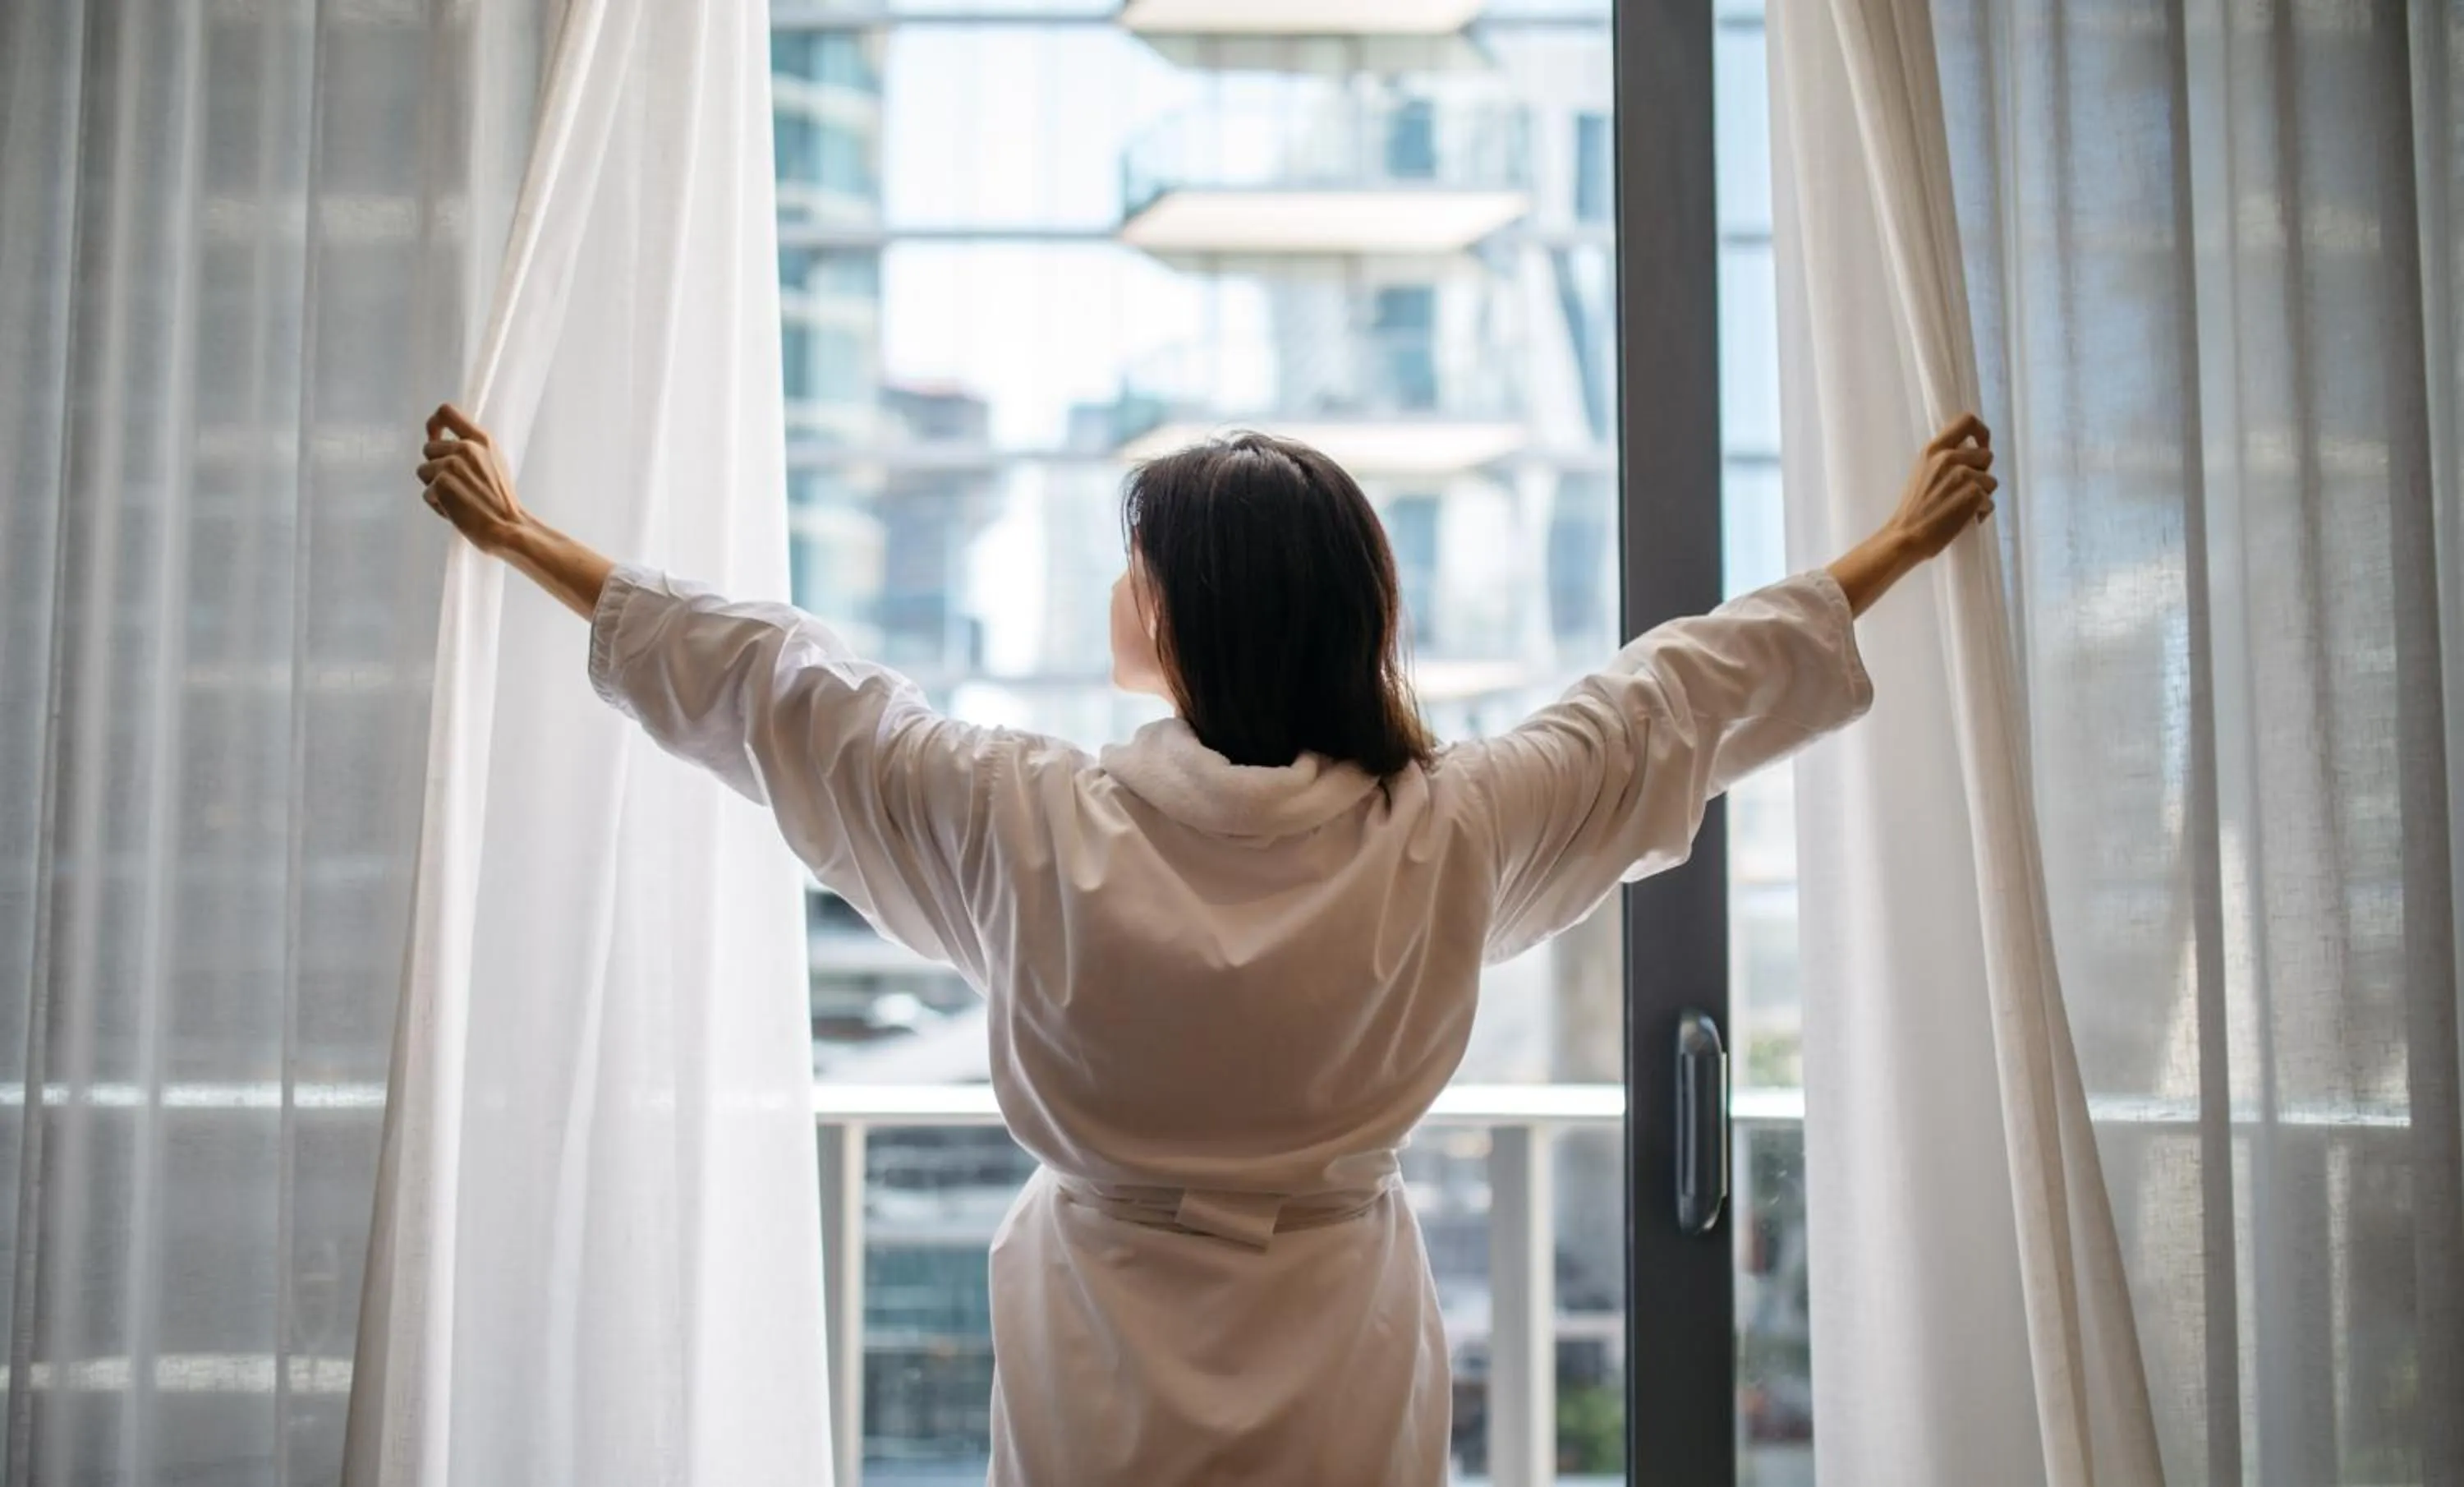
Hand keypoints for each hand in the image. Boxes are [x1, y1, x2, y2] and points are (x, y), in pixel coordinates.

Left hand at [417, 403, 529, 555]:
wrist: (508, 528)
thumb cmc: (502, 502)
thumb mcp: (494, 463)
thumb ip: (472, 449)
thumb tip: (443, 444)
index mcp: (482, 439)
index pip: (446, 412)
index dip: (434, 423)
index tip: (434, 436)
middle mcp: (466, 448)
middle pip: (429, 449)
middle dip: (435, 468)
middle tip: (456, 487)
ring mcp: (451, 465)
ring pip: (423, 471)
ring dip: (435, 487)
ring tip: (458, 500)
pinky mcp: (441, 484)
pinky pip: (426, 493)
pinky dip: (438, 505)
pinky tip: (457, 512)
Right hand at [1885, 412, 1997, 560]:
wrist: (1905, 537)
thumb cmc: (1912, 509)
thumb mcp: (1922, 471)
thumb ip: (1944, 459)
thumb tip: (1971, 455)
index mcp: (1934, 449)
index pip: (1968, 421)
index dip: (1982, 433)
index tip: (1981, 446)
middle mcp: (1949, 457)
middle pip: (1987, 456)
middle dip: (1981, 473)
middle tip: (1964, 491)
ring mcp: (1963, 475)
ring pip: (1991, 481)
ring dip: (1982, 496)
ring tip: (1962, 508)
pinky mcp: (1974, 495)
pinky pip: (1990, 502)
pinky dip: (1981, 513)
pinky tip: (1963, 520)